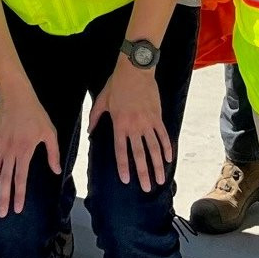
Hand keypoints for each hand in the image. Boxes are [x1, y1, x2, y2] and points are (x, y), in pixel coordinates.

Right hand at [0, 84, 59, 216]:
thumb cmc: (35, 113)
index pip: (20, 179)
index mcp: (24, 152)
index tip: (17, 209)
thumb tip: (57, 171)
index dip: (18, 195)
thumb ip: (53, 153)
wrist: (15, 95)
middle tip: (0, 213)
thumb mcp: (49, 132)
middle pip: (4, 179)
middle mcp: (9, 152)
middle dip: (2, 198)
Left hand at [90, 56, 171, 190]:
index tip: (126, 180)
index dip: (123, 166)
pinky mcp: (157, 116)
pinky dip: (167, 148)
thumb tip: (90, 132)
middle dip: (143, 173)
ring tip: (160, 180)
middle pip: (139, 154)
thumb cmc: (117, 84)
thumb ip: (95, 117)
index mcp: (119, 124)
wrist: (135, 69)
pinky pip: (163, 135)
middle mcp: (134, 126)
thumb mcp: (102, 100)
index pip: (121, 151)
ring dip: (157, 165)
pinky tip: (168, 159)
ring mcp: (147, 122)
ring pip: (154, 148)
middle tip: (146, 188)